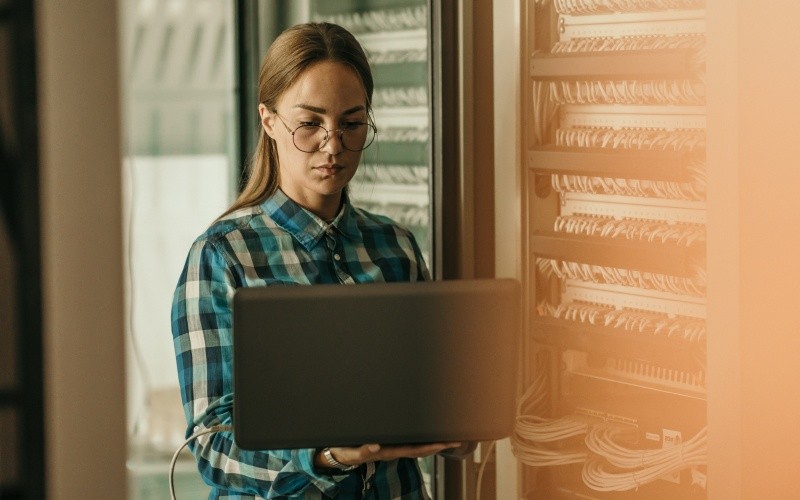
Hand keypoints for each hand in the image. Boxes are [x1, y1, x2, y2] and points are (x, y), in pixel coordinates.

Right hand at [315, 442, 460, 468]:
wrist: (335, 454)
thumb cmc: (344, 451)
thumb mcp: (350, 452)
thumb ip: (362, 451)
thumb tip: (375, 447)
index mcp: (386, 451)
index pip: (413, 450)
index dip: (430, 447)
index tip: (444, 442)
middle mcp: (391, 450)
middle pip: (420, 449)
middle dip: (438, 445)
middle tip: (455, 439)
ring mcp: (390, 447)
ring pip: (415, 446)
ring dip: (432, 442)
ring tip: (447, 437)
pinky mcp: (386, 443)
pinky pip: (407, 442)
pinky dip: (420, 440)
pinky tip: (428, 436)